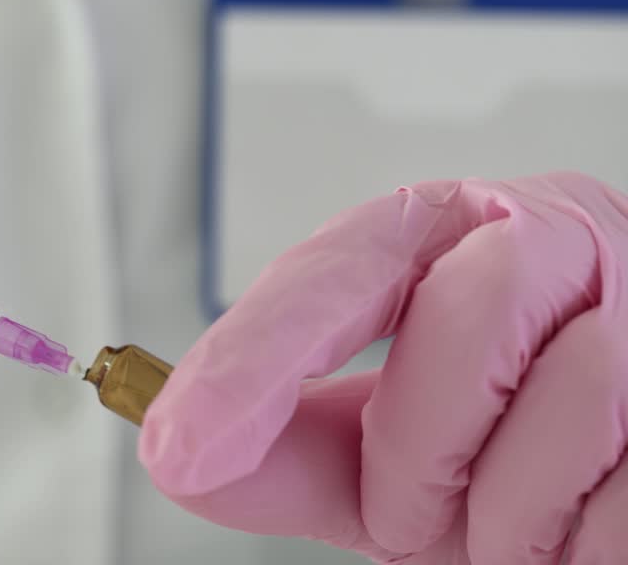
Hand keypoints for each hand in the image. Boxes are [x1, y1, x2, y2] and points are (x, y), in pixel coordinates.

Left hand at [141, 173, 627, 563]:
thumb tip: (180, 454)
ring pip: (575, 397)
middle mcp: (563, 237)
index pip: (341, 268)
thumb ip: (290, 446)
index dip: (256, 355)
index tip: (180, 440)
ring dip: (507, 512)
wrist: (620, 474)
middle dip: (419, 450)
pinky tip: (572, 534)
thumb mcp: (387, 444)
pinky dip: (581, 544)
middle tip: (407, 516)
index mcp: (457, 230)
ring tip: (504, 531)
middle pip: (470, 316)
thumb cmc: (504, 441)